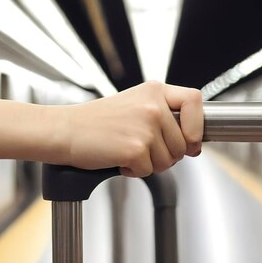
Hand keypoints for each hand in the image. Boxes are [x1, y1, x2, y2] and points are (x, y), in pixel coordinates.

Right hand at [64, 81, 202, 176]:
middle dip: (165, 154)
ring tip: (125, 150)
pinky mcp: (135, 149)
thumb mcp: (134, 104)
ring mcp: (145, 127)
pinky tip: (117, 159)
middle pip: (182, 143)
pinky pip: (149, 171)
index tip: (190, 139)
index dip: (196, 125)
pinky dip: (133, 171)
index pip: (195, 101)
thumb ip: (163, 116)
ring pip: (168, 161)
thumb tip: (194, 142)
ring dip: (148, 164)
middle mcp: (153, 106)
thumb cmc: (95, 122)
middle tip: (139, 147)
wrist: (64, 131)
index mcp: (154, 91)